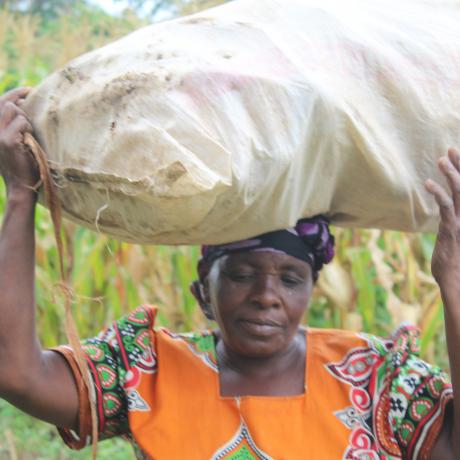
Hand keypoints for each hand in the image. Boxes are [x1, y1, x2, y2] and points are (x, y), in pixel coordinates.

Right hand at [0, 88, 38, 194]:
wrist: (21, 187)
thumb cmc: (24, 166)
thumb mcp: (16, 143)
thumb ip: (15, 126)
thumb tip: (24, 107)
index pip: (0, 103)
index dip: (14, 94)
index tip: (30, 90)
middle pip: (4, 102)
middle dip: (21, 96)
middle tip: (35, 94)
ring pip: (13, 109)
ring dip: (26, 117)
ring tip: (30, 131)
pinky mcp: (6, 141)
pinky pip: (21, 122)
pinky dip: (29, 127)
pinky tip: (30, 138)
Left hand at [425, 148, 459, 288]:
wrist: (457, 280)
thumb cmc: (454, 260)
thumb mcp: (454, 237)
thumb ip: (451, 221)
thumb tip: (446, 211)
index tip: (457, 156)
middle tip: (450, 149)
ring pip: (459, 192)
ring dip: (451, 174)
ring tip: (441, 159)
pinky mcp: (452, 229)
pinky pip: (446, 207)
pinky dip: (438, 193)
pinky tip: (428, 183)